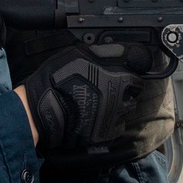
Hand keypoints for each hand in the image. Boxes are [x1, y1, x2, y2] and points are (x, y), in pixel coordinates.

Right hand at [24, 43, 151, 148]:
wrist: (43, 109)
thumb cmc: (57, 78)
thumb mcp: (79, 54)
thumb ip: (102, 53)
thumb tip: (118, 50)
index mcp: (119, 76)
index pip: (139, 70)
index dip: (132, 68)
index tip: (126, 69)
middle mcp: (121, 97)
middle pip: (134, 91)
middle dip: (125, 88)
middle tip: (108, 86)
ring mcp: (114, 116)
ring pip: (126, 109)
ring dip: (118, 105)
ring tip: (100, 102)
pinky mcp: (106, 132)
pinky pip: (117, 127)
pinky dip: (110, 122)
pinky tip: (97, 116)